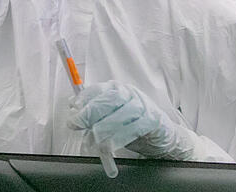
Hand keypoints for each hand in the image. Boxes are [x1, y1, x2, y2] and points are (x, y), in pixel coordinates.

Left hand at [67, 81, 202, 159]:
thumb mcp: (111, 117)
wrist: (163, 137)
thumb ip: (94, 112)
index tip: (73, 109)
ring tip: (91, 141)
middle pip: (109, 99)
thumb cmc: (133, 126)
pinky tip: (108, 147)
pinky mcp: (153, 120)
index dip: (84, 98)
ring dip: (103, 128)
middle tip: (76, 124)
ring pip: (121, 113)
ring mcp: (143, 106)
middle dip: (89, 112)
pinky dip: (118, 139)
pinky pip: (133, 128)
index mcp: (118, 90)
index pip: (99, 89)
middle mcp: (130, 94)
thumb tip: (72, 105)